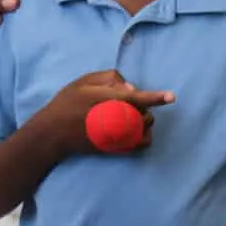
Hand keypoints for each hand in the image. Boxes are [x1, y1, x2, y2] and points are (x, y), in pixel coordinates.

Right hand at [39, 70, 173, 156]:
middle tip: (126, 103)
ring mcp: (116, 136)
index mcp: (107, 100)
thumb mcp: (83, 81)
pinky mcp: (115, 147)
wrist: (53, 133)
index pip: (137, 98)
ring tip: (127, 115)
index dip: (156, 97)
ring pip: (143, 127)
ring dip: (142, 119)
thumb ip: (109, 78)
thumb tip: (132, 87)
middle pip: (144, 112)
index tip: (171, 97)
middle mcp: (115, 119)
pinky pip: (139, 144)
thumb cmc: (66, 104)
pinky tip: (134, 131)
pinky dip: (143, 136)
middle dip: (142, 105)